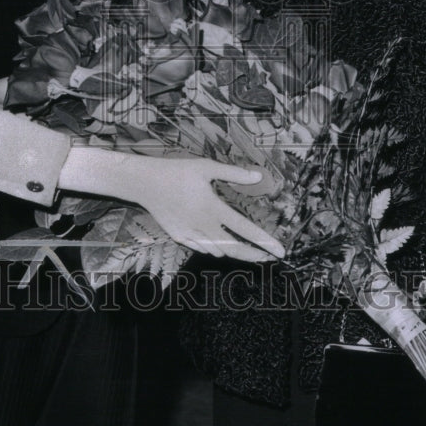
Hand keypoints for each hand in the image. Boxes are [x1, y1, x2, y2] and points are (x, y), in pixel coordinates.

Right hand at [58, 147, 284, 261]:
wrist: (145, 183)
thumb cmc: (177, 171)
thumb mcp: (206, 167)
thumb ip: (233, 173)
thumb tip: (258, 177)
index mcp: (213, 208)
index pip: (245, 229)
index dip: (265, 241)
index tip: (280, 251)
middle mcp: (204, 226)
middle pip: (235, 249)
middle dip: (254, 255)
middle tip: (268, 257)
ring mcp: (191, 235)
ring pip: (219, 251)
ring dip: (234, 251)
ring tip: (248, 249)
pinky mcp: (180, 237)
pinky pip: (202, 248)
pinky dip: (214, 248)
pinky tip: (220, 243)